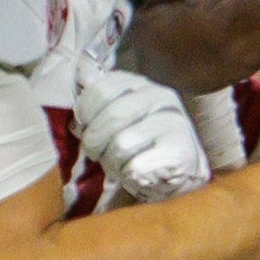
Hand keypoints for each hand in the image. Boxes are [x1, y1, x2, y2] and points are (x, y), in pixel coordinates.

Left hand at [76, 60, 208, 202]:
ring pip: (122, 144)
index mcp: (139, 84)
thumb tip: (78, 102)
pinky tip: (135, 173)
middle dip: (94, 142)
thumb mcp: (113, 119)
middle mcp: (160, 96)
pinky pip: (135, 166)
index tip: (84, 128)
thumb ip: (95, 107)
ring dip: (111, 162)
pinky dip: (127, 175)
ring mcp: (174, 121)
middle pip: (111, 116)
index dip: (85, 113)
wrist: (174, 171)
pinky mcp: (180, 150)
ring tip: (118, 164)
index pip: (101, 89)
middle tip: (97, 154)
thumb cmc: (134, 144)